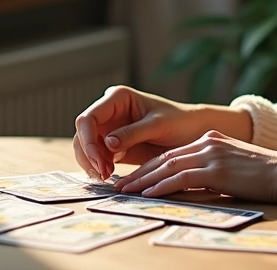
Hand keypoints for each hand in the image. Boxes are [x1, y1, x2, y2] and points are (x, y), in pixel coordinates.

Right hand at [73, 85, 215, 180]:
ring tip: (107, 177)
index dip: (88, 139)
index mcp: (117, 98)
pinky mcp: (114, 145)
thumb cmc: (180, 121)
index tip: (99, 160)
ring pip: (86, 146)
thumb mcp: (159, 125)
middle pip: (83, 133)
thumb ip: (133, 133)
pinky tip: (108, 177)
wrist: (193, 133)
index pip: (89, 118)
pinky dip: (98, 167)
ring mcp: (110, 128)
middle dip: (89, 154)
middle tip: (104, 174)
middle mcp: (109, 111)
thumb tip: (107, 143)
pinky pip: (97, 157)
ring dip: (91, 163)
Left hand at [112, 131, 276, 202]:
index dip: (149, 166)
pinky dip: (161, 187)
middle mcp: (207, 142)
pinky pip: (181, 178)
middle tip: (120, 185)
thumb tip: (193, 185)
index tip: (133, 178)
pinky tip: (148, 195)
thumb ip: (211, 169)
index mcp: (209, 139)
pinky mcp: (216, 170)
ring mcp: (211, 155)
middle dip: (140, 173)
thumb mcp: (233, 165)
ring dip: (143, 181)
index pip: (171, 153)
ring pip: (167, 167)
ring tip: (125, 192)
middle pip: (164, 157)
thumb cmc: (264, 174)